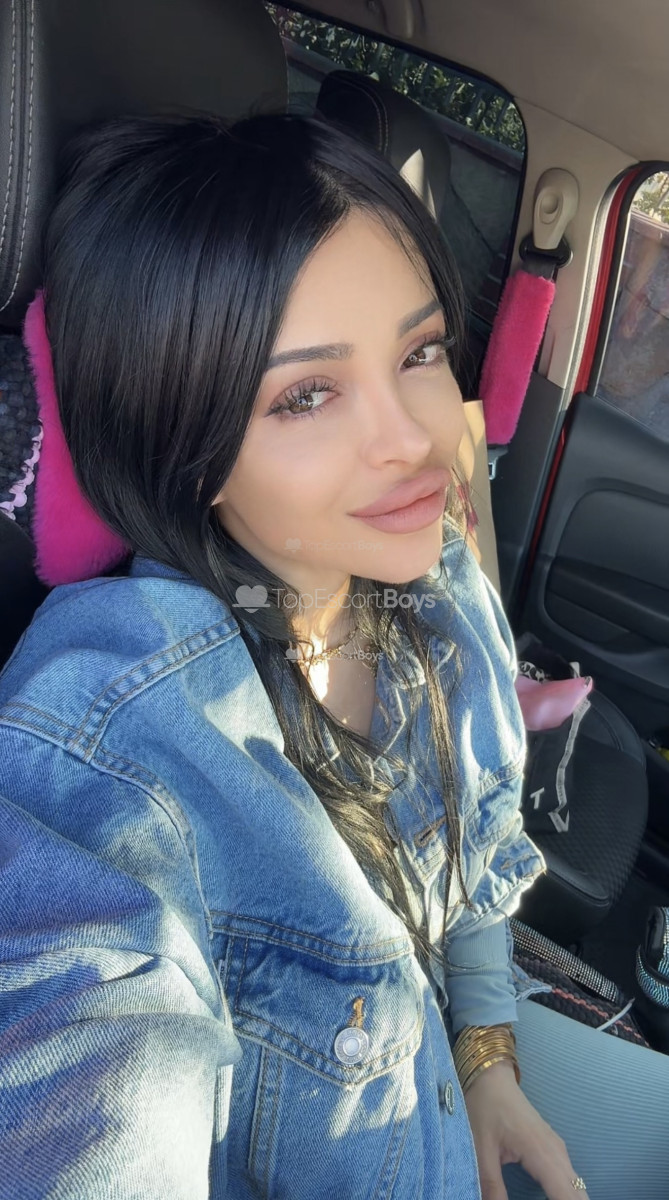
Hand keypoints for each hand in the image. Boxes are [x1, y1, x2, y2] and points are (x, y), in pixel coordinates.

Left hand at [464, 1060, 589, 1199]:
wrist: (489, 1075)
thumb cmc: (483, 1107)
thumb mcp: (480, 1149)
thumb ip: (491, 1186)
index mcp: (542, 1154)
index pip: (568, 1198)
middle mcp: (558, 1154)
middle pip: (578, 1197)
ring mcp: (558, 1151)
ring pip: (576, 1190)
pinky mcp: (553, 1150)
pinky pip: (569, 1181)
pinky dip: (567, 1197)